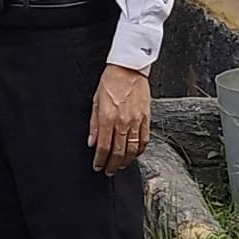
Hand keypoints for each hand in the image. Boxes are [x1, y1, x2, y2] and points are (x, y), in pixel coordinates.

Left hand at [88, 61, 150, 175]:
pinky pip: (144, 140)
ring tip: (120, 166)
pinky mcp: (146, 118)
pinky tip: (135, 154)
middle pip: (119, 152)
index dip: (100, 160)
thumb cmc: (111, 81)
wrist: (129, 68)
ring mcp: (136, 121)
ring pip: (133, 149)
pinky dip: (140, 150)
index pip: (103, 147)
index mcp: (108, 118)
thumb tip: (92, 142)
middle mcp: (123, 122)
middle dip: (112, 165)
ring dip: (126, 161)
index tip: (97, 167)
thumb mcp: (95, 101)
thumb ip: (94, 124)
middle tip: (108, 171)